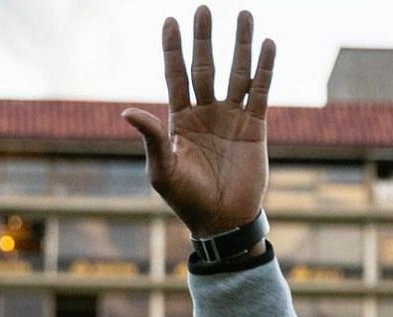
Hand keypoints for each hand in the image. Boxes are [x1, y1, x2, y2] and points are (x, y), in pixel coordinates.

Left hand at [121, 7, 273, 236]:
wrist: (221, 219)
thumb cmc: (186, 199)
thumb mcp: (162, 169)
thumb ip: (150, 138)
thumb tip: (126, 111)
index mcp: (180, 120)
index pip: (175, 75)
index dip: (172, 49)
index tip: (170, 21)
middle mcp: (206, 113)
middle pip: (205, 67)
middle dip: (204, 38)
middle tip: (203, 8)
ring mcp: (232, 117)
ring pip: (236, 72)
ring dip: (240, 45)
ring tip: (243, 14)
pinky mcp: (256, 126)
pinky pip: (261, 91)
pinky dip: (264, 68)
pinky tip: (266, 44)